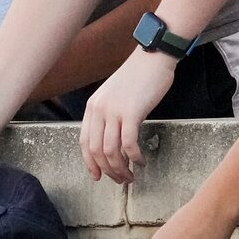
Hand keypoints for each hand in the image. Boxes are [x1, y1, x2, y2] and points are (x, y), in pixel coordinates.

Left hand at [79, 49, 176, 185]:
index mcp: (92, 107)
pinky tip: (141, 161)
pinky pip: (129, 144)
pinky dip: (134, 157)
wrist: (153, 57)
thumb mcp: (113, 96)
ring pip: (111, 151)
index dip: (91, 163)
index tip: (98, 176)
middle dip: (108, 170)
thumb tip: (112, 142)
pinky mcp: (132, 113)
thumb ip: (108, 116)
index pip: (85, 143)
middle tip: (120, 180)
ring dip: (121, 169)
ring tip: (130, 176)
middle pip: (97, 151)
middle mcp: (99, 110)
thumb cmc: (138, 77)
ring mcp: (114, 111)